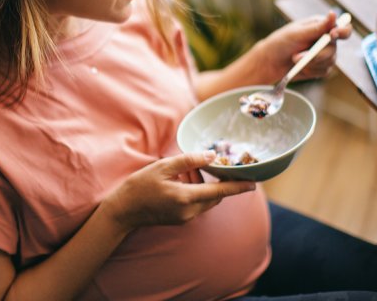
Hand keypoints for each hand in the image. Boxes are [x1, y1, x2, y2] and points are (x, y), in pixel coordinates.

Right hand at [101, 152, 255, 230]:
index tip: (253, 183)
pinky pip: (196, 205)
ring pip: (205, 200)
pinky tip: (178, 182)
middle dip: (213, 181)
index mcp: (186, 197)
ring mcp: (185, 218)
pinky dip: (194, 192)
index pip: (219, 192)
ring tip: (183, 172)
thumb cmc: (140, 186)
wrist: (123, 211)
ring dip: (202, 186)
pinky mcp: (180, 220)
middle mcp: (189, 211)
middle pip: (214, 196)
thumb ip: (189, 160)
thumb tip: (211, 155)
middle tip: (199, 166)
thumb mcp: (163, 167)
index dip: (238, 187)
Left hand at [258, 11, 351, 81]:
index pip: (342, 27)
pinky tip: (299, 67)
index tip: (332, 35)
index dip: (342, 31)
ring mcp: (324, 55)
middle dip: (316, 55)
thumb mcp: (297, 33)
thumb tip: (333, 14)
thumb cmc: (280, 43)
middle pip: (334, 49)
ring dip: (310, 63)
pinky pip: (324, 72)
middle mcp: (325, 40)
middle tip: (297, 56)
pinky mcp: (320, 68)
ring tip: (294, 59)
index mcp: (321, 26)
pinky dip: (311, 71)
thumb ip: (317, 27)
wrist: (269, 63)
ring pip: (329, 61)